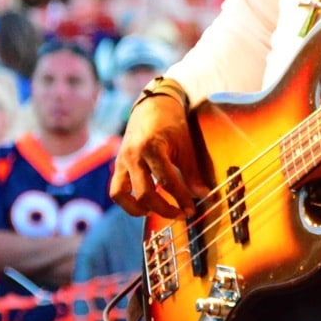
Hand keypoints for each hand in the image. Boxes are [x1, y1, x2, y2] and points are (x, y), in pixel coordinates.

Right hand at [110, 96, 208, 218]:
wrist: (152, 105)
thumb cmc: (171, 124)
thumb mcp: (185, 145)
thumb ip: (192, 172)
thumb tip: (203, 195)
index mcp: (151, 147)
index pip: (167, 182)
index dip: (181, 200)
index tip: (192, 210)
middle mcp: (133, 156)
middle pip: (144, 194)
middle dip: (164, 209)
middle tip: (180, 214)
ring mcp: (121, 161)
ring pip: (121, 195)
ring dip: (137, 210)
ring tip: (155, 212)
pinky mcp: (117, 165)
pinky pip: (116, 190)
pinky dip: (128, 201)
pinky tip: (144, 204)